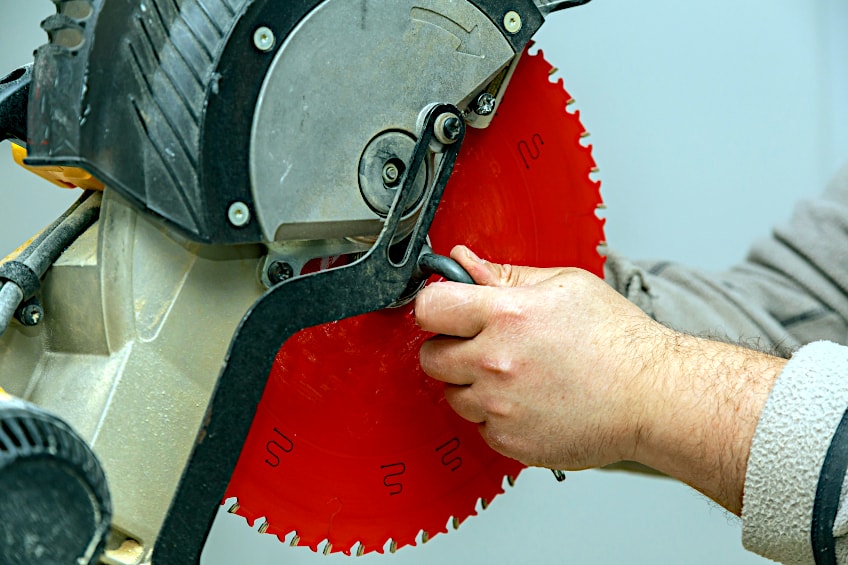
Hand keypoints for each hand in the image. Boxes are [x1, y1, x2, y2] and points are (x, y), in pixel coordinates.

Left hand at [414, 246, 785, 513]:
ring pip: (452, 395)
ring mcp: (500, 406)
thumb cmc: (616, 340)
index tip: (446, 311)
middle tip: (483, 345)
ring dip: (472, 385)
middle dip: (451, 348)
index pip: (429, 307)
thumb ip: (505, 273)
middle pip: (430, 357)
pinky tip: (528, 400)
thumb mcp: (565, 285)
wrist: (652, 396)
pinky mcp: (509, 440)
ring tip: (515, 375)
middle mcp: (496, 361)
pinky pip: (478, 426)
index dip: (436, 306)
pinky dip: (495, 416)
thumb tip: (464, 261)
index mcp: (506, 314)